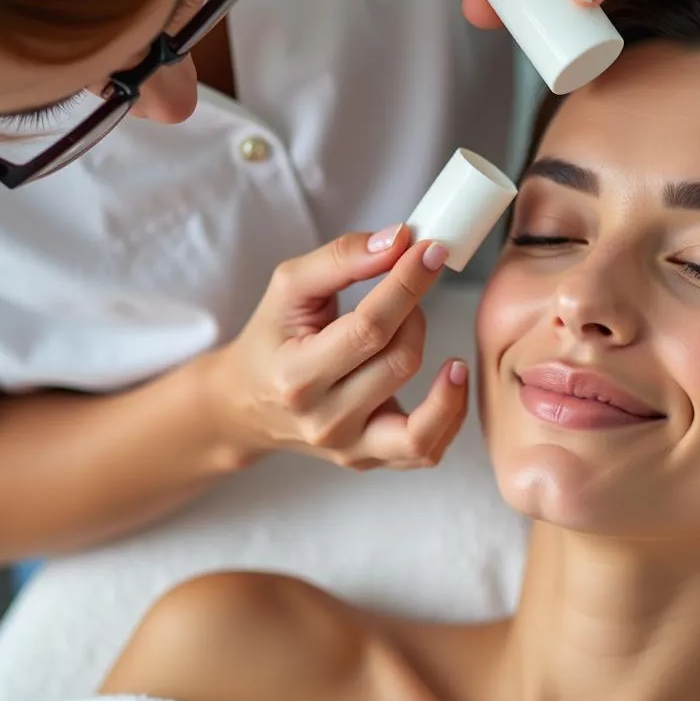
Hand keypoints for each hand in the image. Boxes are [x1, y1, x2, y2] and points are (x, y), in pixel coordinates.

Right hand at [204, 226, 468, 470]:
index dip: (407, 285)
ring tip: (421, 327)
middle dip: (414, 311)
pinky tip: (452, 377)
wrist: (247, 404)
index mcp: (297, 376)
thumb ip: (342, 257)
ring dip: (435, 358)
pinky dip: (450, 412)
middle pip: (399, 361)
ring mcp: (349, 448)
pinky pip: (426, 449)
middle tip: (406, 286)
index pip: (369, 328)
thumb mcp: (289, 287)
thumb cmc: (272, 339)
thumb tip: (400, 240)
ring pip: (422, 415)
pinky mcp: (370, 460)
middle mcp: (324, 421)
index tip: (431, 251)